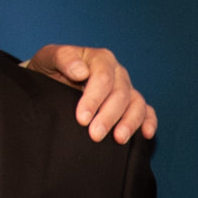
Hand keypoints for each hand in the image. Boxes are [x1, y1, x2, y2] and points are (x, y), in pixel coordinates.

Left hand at [24, 43, 156, 143]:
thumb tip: (80, 72)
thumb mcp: (49, 58)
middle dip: (109, 116)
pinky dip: (149, 122)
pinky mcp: (131, 104)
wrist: (51, 80)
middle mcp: (117, 73)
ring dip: (129, 122)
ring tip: (118, 139)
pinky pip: (146, 111)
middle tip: (95, 135)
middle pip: (120, 94)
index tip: (82, 119)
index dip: (94, 99)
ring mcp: (126, 89)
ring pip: (136, 104)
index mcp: (100, 59)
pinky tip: (146, 134)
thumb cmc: (51, 69)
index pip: (103, 78)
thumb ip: (63, 59)